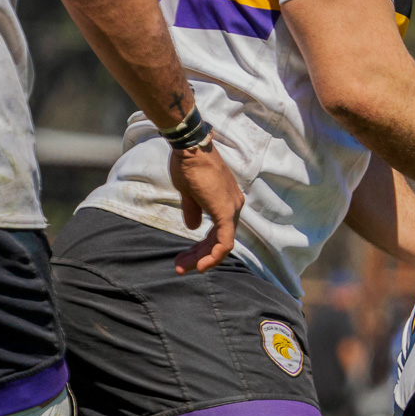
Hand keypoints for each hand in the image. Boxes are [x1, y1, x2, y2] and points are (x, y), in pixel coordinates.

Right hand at [168, 141, 243, 273]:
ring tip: (182, 267)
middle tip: (180, 266)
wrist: (190, 148)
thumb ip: (193, 210)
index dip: (203, 247)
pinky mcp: (225, 212)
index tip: (187, 257)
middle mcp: (234, 207)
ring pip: (220, 244)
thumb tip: (192, 227)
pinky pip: (224, 242)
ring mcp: (232, 210)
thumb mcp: (188, 192)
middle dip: (199, 256)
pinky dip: (213, 256)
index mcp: (226, 202)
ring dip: (201, 258)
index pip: (218, 232)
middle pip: (219, 240)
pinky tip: (201, 266)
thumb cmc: (187, 164)